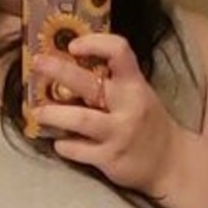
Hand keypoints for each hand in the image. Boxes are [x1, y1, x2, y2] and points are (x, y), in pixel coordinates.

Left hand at [31, 32, 180, 198]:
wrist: (171, 163)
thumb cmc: (147, 123)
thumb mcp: (138, 95)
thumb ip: (113, 82)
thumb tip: (71, 65)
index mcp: (135, 84)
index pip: (118, 51)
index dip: (94, 43)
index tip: (72, 46)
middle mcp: (128, 106)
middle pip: (88, 83)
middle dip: (59, 70)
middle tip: (37, 64)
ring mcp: (119, 133)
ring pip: (80, 120)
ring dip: (54, 114)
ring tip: (37, 112)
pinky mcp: (110, 158)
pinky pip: (78, 150)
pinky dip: (64, 145)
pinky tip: (58, 142)